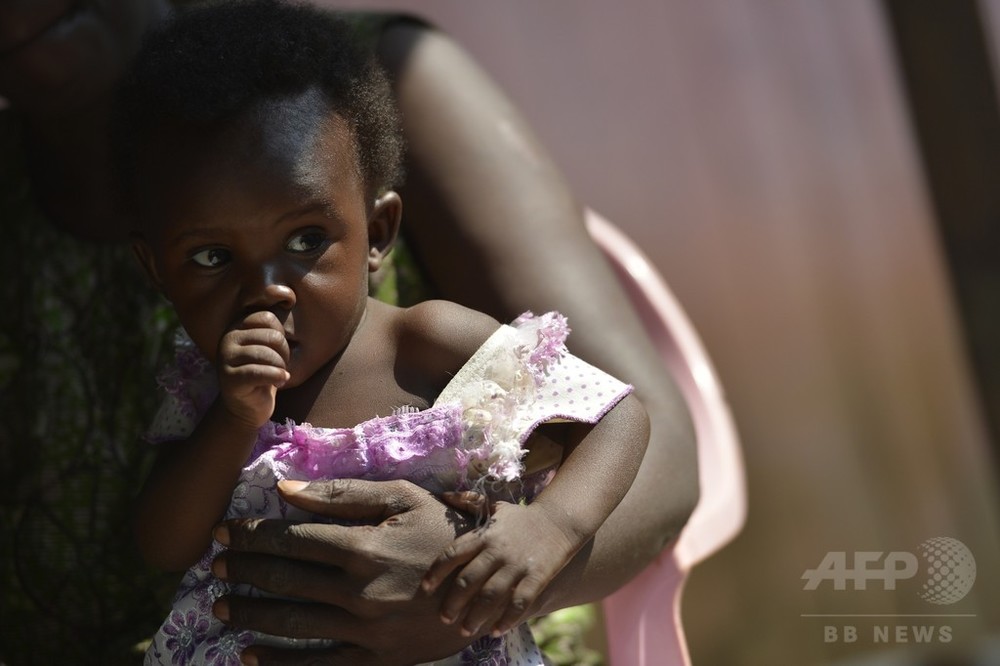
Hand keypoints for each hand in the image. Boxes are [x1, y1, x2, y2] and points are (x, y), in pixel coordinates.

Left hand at [211, 478, 477, 664]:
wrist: (491, 583)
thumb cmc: (444, 530)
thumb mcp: (403, 498)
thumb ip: (343, 494)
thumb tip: (286, 489)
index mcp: (364, 546)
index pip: (291, 539)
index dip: (252, 534)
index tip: (224, 531)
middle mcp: (359, 590)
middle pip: (284, 579)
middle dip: (243, 570)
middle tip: (215, 564)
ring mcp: (366, 630)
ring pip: (292, 622)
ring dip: (249, 613)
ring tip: (220, 605)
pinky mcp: (377, 659)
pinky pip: (318, 665)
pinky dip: (279, 662)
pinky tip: (249, 655)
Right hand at [217, 311, 289, 427]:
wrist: (247, 407)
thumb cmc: (263, 372)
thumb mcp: (268, 345)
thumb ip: (273, 325)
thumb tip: (288, 294)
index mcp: (236, 327)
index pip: (268, 318)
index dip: (282, 336)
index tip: (279, 352)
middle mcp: (227, 339)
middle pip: (272, 336)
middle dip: (284, 354)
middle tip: (280, 366)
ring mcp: (226, 359)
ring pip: (268, 355)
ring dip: (281, 367)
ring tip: (278, 375)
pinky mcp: (230, 379)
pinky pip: (262, 372)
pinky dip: (277, 377)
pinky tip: (281, 381)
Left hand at [422, 492, 582, 638]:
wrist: (559, 521)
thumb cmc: (521, 517)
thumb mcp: (495, 506)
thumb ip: (469, 502)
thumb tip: (443, 495)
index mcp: (484, 534)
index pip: (453, 554)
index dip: (436, 572)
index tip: (426, 589)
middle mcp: (497, 550)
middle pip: (468, 580)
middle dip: (453, 603)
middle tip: (444, 619)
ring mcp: (517, 564)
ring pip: (491, 595)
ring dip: (475, 616)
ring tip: (465, 630)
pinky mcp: (537, 576)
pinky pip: (519, 602)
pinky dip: (507, 619)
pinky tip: (496, 630)